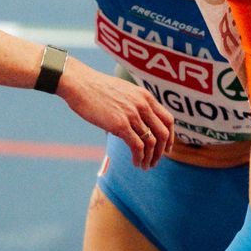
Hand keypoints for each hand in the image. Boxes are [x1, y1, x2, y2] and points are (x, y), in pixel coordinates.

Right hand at [55, 57, 174, 167]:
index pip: (168, 119)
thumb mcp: (124, 92)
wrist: (80, 84)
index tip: (167, 148)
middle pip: (163, 133)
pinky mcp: (120, 125)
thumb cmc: (97, 89)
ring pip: (151, 142)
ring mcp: (132, 115)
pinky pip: (137, 146)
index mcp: (146, 97)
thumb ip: (134, 105)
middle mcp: (143, 105)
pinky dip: (139, 158)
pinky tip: (136, 163)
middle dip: (162, 150)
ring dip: (150, 158)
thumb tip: (135, 122)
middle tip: (156, 161)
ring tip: (145, 166)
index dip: (170, 136)